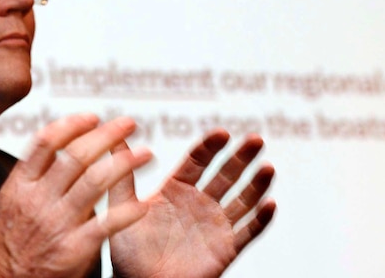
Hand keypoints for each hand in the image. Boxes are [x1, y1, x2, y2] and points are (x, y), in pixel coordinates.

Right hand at [0, 113, 152, 277]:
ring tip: (145, 154)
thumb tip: (61, 149)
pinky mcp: (73, 249)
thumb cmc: (9, 245)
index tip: (92, 117)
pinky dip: (126, 213)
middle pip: (76, 156)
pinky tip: (142, 205)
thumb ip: (35, 177)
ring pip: (95, 182)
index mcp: (22, 185)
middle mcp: (40, 199)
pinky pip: (105, 224)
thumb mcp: (11, 202)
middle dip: (106, 135)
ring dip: (124, 164)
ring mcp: (57, 223)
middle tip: (128, 124)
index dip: (72, 125)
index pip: (46, 143)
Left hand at [109, 130, 275, 277]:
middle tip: (256, 139)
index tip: (222, 133)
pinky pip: (248, 233)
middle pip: (225, 174)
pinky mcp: (225, 249)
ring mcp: (214, 225)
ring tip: (268, 167)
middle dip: (241, 157)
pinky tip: (270, 204)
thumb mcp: (122, 207)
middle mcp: (199, 203)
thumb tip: (114, 137)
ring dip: (257, 184)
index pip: (197, 160)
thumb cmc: (127, 251)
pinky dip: (261, 219)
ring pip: (242, 200)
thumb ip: (122, 174)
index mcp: (176, 189)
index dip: (211, 146)